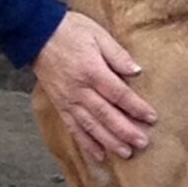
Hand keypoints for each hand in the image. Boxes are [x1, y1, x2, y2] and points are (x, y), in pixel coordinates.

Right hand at [32, 12, 156, 160]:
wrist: (36, 34)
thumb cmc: (70, 31)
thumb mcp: (98, 35)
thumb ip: (118, 55)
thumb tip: (137, 71)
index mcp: (92, 71)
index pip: (119, 94)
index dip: (136, 107)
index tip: (151, 118)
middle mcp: (80, 90)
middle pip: (106, 115)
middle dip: (125, 131)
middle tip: (142, 143)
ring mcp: (68, 100)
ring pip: (91, 125)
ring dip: (109, 141)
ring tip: (125, 153)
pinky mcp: (60, 105)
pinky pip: (74, 128)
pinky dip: (86, 143)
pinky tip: (99, 155)